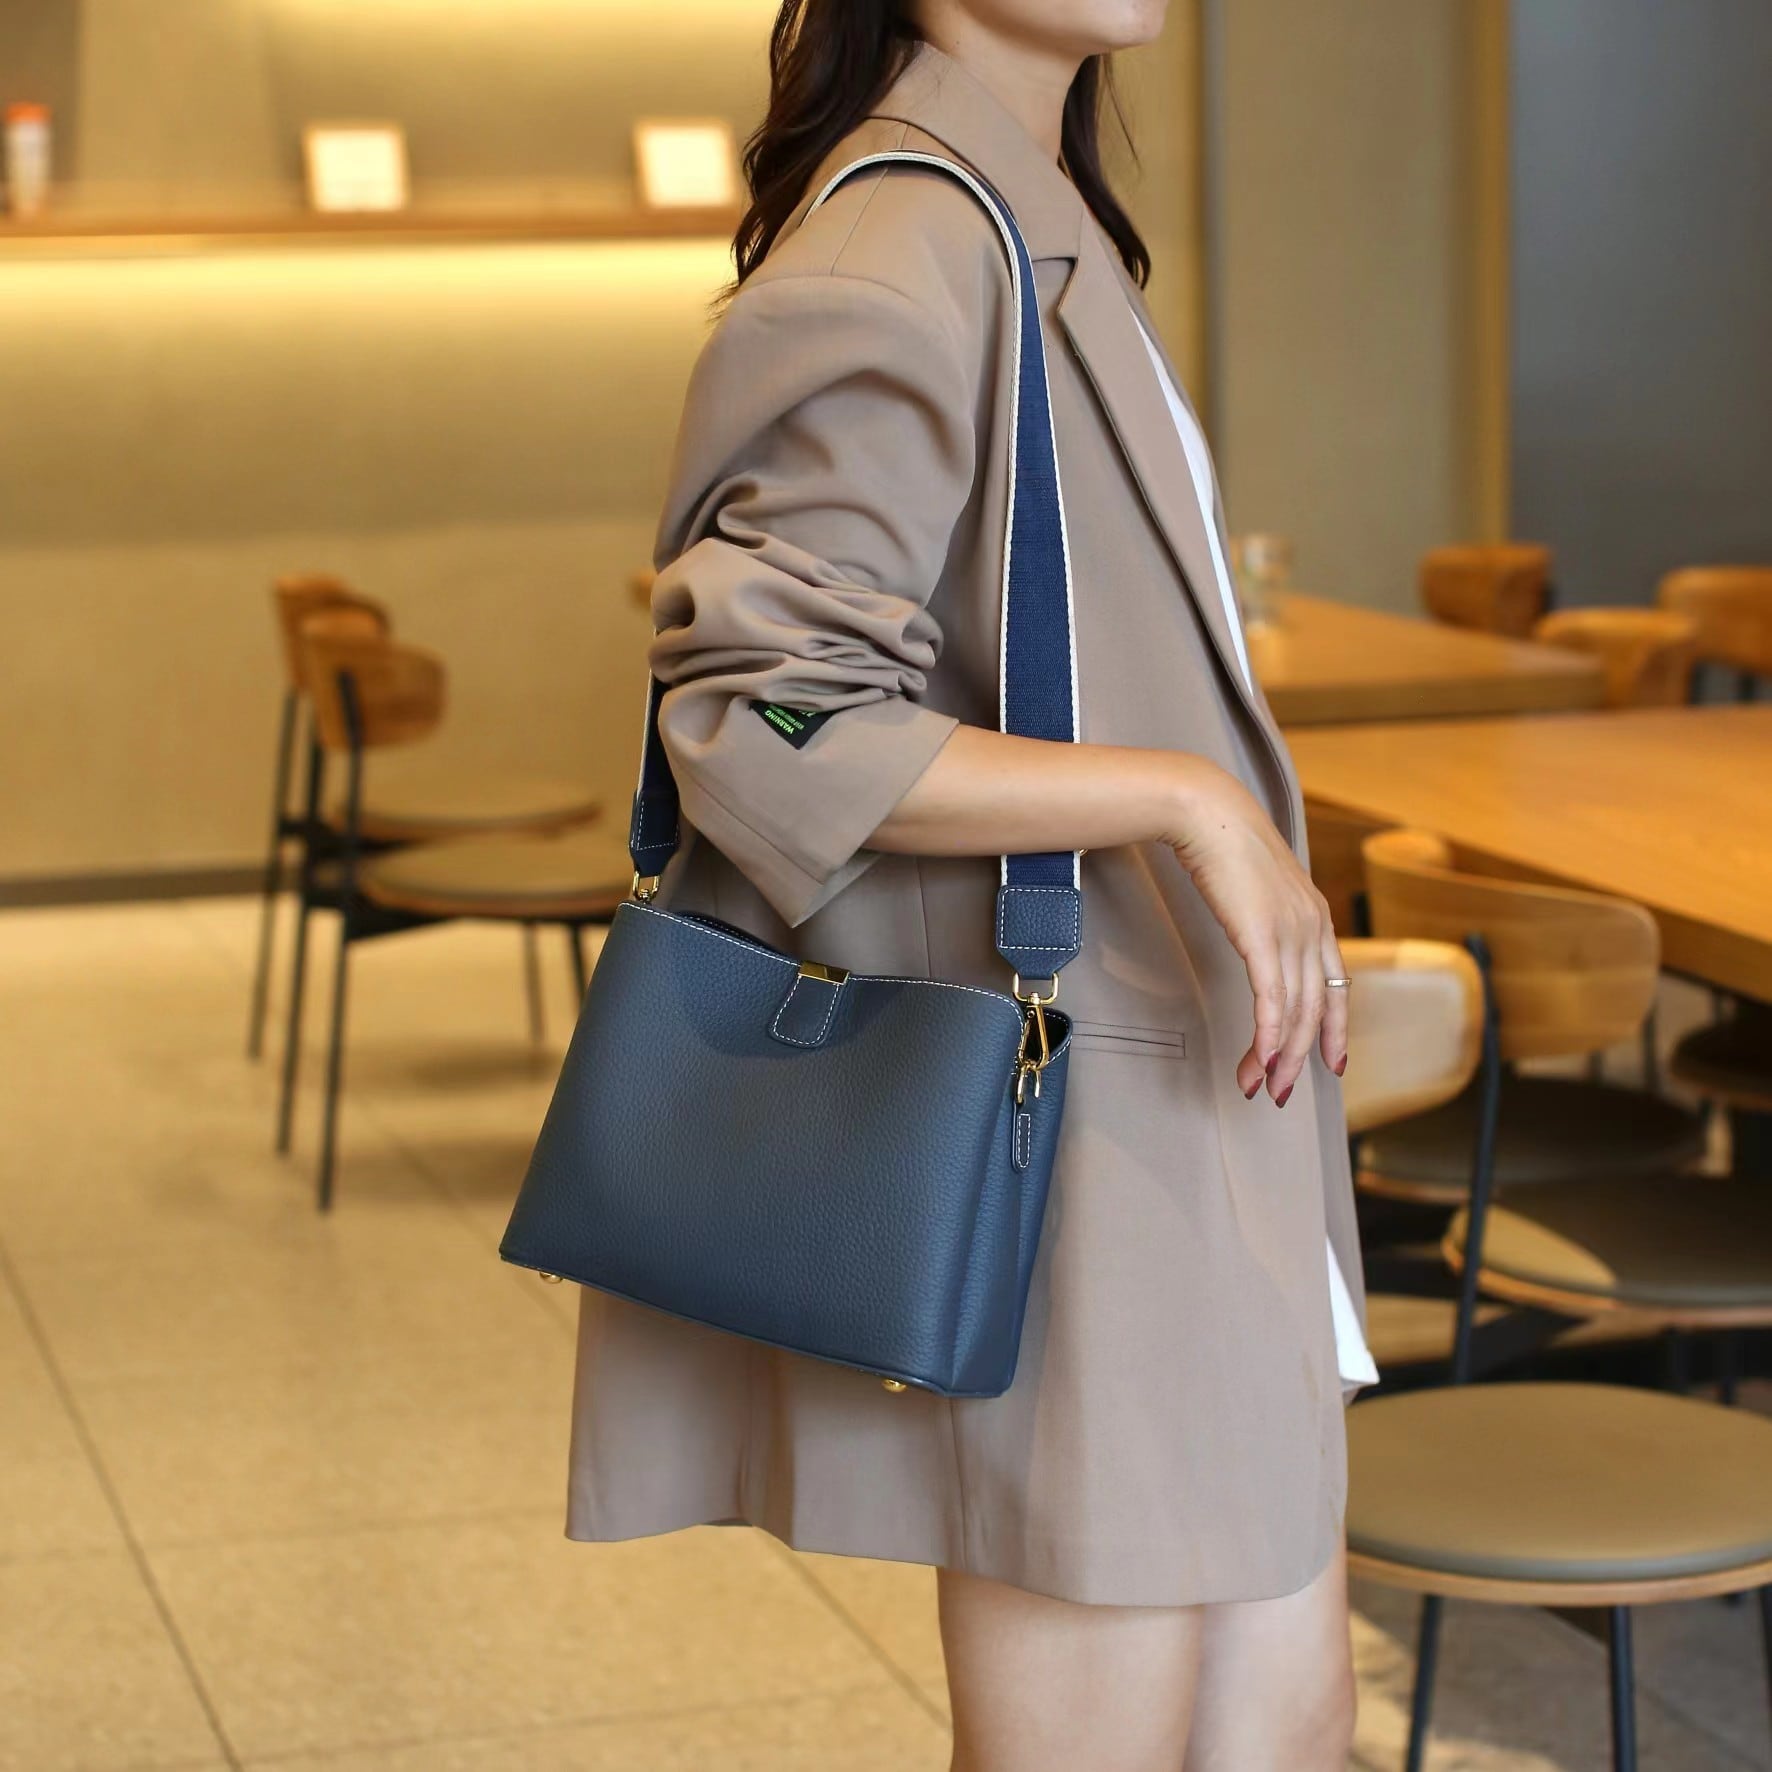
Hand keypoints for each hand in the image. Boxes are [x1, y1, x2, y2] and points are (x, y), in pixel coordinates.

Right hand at [1163, 764, 1347, 1104]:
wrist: (1209, 813)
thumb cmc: (1224, 841)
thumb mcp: (1258, 884)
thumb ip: (1267, 913)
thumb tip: (1255, 932)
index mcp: (1316, 917)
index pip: (1336, 986)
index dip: (1335, 1029)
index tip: (1331, 1061)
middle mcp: (1314, 928)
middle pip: (1315, 1010)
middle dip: (1298, 1056)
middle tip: (1278, 1088)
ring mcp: (1293, 934)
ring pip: (1294, 1013)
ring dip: (1276, 1056)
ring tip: (1259, 1084)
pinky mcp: (1264, 939)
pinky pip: (1272, 1001)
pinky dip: (1265, 1035)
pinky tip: (1257, 1056)